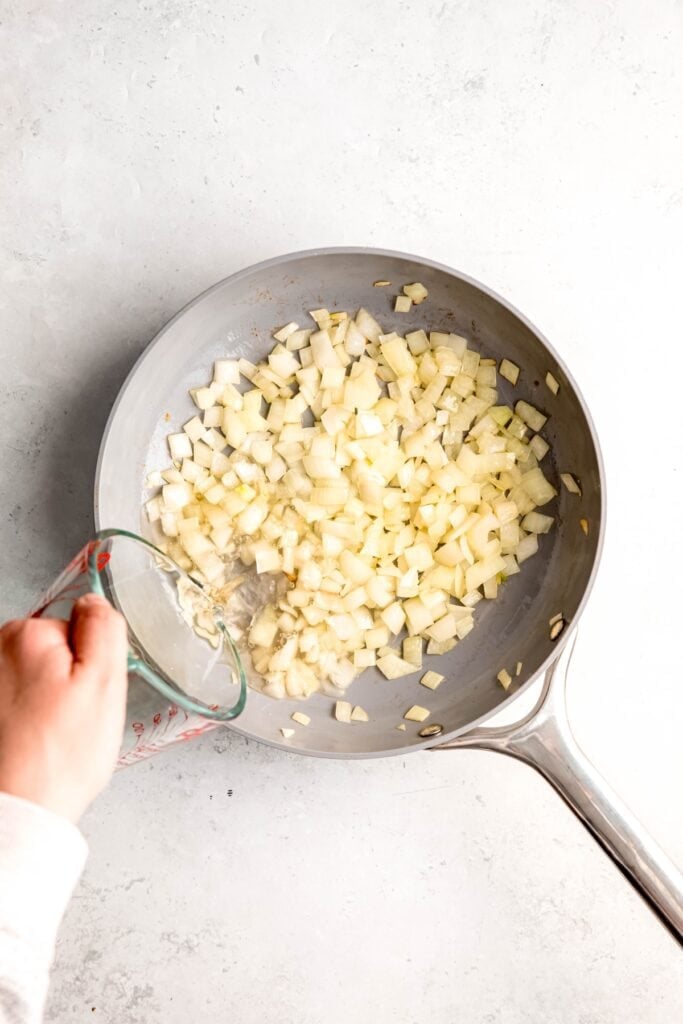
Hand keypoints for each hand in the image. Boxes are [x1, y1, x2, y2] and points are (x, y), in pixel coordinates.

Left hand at [0, 594, 128, 822]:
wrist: (21, 811)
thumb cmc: (62, 755)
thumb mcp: (105, 681)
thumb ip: (104, 627)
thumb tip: (94, 601)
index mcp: (26, 635)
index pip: (77, 628)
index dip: (91, 662)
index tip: (88, 695)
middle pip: (53, 650)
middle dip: (68, 680)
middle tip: (75, 719)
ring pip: (36, 679)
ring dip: (48, 702)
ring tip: (53, 736)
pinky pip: (19, 703)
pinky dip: (29, 720)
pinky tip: (35, 745)